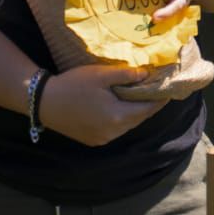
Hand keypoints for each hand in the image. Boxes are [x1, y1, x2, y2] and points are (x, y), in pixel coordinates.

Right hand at [37, 63, 168, 146]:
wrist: (44, 101)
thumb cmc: (73, 84)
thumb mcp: (101, 74)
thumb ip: (127, 75)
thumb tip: (148, 74)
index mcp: (118, 116)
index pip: (148, 109)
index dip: (160, 100)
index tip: (169, 90)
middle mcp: (113, 132)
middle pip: (138, 118)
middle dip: (148, 105)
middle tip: (155, 91)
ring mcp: (102, 139)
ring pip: (126, 125)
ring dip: (133, 113)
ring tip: (137, 97)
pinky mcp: (93, 140)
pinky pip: (114, 130)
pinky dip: (120, 120)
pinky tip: (117, 108)